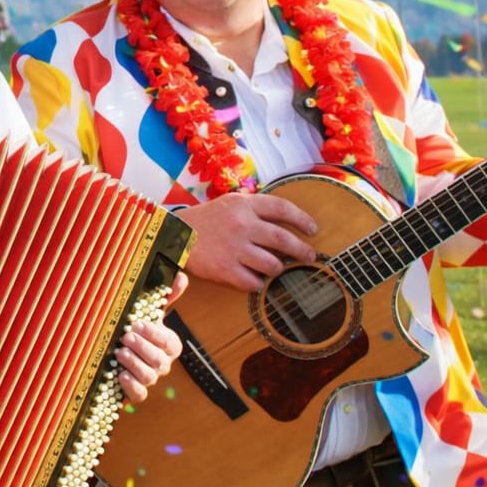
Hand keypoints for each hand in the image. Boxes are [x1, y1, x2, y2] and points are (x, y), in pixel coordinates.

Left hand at [115, 275, 185, 404]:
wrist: (115, 352)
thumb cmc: (136, 330)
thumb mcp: (147, 312)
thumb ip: (164, 296)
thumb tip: (180, 274)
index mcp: (169, 345)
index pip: (168, 342)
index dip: (153, 334)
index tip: (137, 323)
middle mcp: (163, 364)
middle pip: (160, 361)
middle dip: (142, 348)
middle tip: (125, 335)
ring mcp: (150, 379)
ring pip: (150, 377)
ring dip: (134, 364)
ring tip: (119, 352)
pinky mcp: (136, 392)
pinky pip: (139, 395)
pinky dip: (130, 385)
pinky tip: (119, 375)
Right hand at [180, 193, 317, 291]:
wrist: (173, 235)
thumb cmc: (206, 220)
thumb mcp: (229, 203)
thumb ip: (255, 208)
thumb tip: (287, 221)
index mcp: (243, 205)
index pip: (282, 208)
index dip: (302, 219)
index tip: (312, 230)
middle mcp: (240, 225)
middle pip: (283, 239)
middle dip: (301, 250)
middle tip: (309, 256)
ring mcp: (233, 248)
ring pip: (272, 265)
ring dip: (278, 269)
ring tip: (277, 268)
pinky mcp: (224, 269)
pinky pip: (253, 282)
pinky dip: (258, 283)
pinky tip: (256, 280)